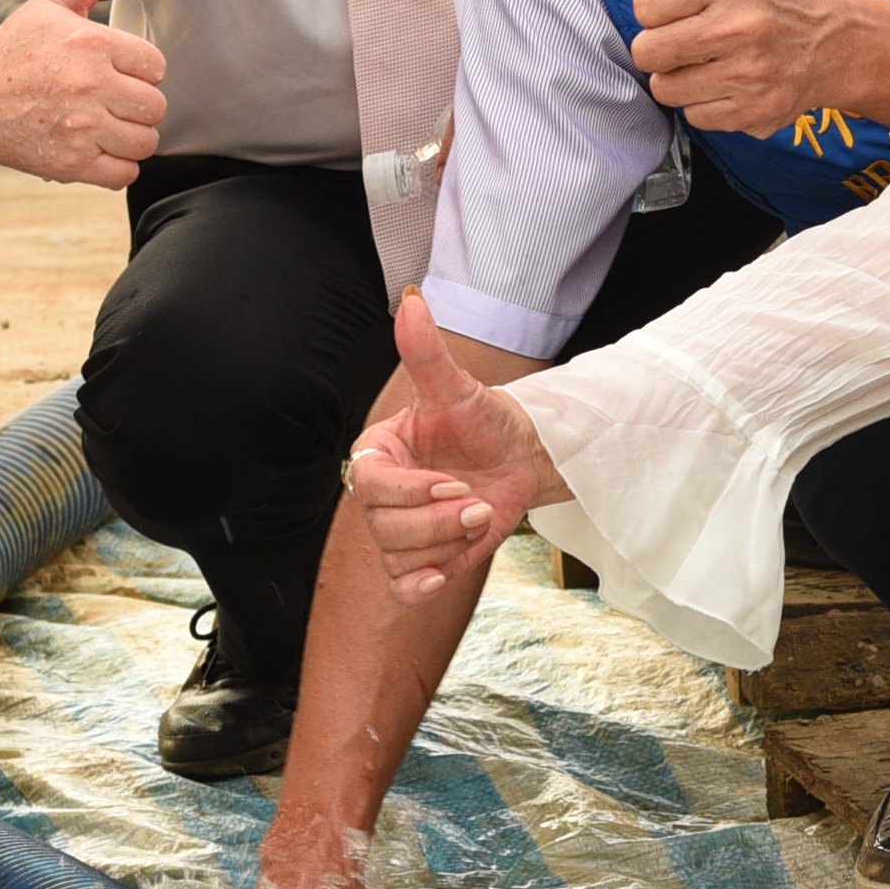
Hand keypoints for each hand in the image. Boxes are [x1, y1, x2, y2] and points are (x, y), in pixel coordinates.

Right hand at [0, 0, 167, 185]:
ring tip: (102, 123)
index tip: (112, 69)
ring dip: (129, 136)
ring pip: (145, 142)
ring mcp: (80, 128)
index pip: (157, 66)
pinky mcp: (70, 164)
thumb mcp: (52, 4)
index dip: (139, 69)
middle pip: (155, 106)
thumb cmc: (14, 51)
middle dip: (137, 104)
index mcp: (90, 44)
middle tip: (107, 99)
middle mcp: (89, 85)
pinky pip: (124, 174)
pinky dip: (114, 166)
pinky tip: (93, 147)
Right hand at [343, 289, 558, 600]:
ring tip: (479, 516)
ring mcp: (399, 530)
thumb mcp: (458, 388)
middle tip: (478, 501)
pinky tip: (442, 574)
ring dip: (447, 543)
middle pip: (384, 527)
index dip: (413, 490)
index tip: (456, 481)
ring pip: (400, 556)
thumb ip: (427, 351)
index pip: (372, 483)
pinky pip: (403, 587)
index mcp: (379, 452)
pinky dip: (420, 586)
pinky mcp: (421, 559)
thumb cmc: (484, 421)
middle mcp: (382, 495)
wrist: (517, 457)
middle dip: (439, 520)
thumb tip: (411, 301)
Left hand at [628, 0, 855, 136]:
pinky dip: (707, 103)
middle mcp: (741, 25)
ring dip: (681, 76)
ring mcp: (750, 72)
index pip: (644, 4)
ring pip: (666, 87)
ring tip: (710, 60)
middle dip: (663, 44)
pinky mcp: (756, 111)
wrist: (834, 42)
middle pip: (648, 51)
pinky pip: (695, 115)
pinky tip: (731, 82)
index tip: (686, 3)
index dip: (659, 5)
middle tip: (692, 35)